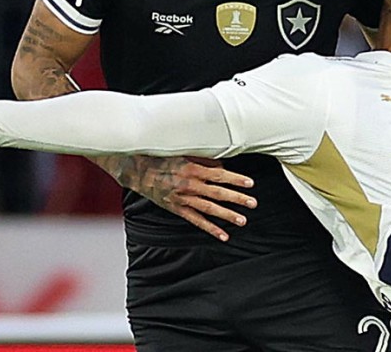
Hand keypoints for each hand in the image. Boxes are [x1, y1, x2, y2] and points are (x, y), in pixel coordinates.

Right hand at [103, 155, 256, 241]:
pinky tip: (224, 235)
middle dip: (237, 198)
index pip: (219, 175)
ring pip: (209, 209)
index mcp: (192, 168)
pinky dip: (211, 229)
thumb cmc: (163, 158)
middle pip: (217, 193)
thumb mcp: (184, 153)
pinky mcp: (177, 209)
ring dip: (227, 215)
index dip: (236, 179)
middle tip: (253, 203)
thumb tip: (224, 167)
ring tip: (242, 220)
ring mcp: (183, 198)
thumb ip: (205, 160)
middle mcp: (189, 185)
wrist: (138, 170)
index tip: (250, 183)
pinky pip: (196, 220)